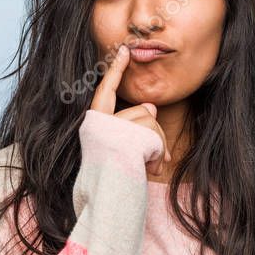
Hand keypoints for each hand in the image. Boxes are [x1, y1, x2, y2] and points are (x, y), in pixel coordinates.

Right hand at [89, 44, 171, 174]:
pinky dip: (159, 155)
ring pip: (152, 125)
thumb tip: (150, 106)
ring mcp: (113, 132)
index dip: (116, 70)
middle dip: (154, 135)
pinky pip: (155, 138)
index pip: (105, 91)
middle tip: (149, 161)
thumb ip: (133, 125)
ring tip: (148, 170)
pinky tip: (151, 171)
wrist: (106, 204)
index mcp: (94, 125)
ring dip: (158, 149)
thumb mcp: (124, 150)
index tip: (125, 50)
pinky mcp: (127, 141)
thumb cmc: (115, 180)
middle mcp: (99, 125)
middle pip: (143, 113)